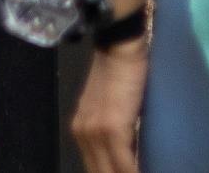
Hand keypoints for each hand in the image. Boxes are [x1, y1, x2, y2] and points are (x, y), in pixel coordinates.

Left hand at [72, 36, 149, 172]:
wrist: (119, 47)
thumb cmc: (121, 70)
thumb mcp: (111, 105)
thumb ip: (113, 127)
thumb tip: (127, 150)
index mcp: (81, 129)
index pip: (94, 166)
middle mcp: (83, 134)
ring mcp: (95, 133)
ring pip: (110, 172)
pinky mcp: (112, 129)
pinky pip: (124, 164)